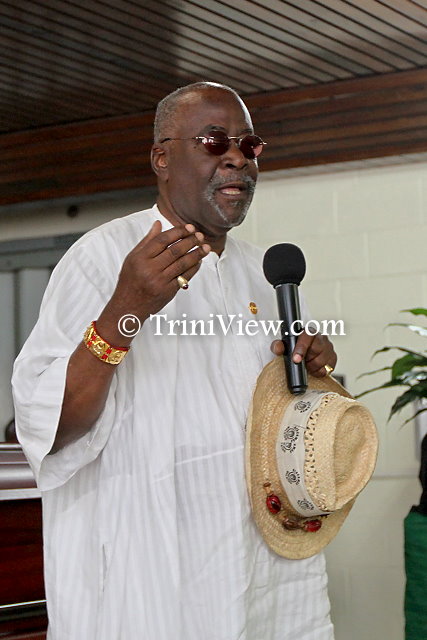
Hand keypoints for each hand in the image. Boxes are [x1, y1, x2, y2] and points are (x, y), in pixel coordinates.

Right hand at [97, 221, 209, 343]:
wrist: (128, 306)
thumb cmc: (129, 281)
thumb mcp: (132, 258)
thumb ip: (147, 241)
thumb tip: (158, 224)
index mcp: (140, 258)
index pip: (162, 240)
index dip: (178, 232)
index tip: (189, 227)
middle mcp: (150, 269)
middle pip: (175, 251)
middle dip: (190, 241)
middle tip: (200, 236)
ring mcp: (160, 281)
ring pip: (182, 264)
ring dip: (196, 254)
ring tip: (205, 247)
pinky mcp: (168, 291)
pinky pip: (184, 277)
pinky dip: (194, 268)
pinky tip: (199, 261)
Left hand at [270, 331, 336, 377]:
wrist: (305, 356)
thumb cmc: (295, 349)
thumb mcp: (285, 347)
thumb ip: (278, 346)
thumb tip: (277, 348)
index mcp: (309, 332)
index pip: (308, 336)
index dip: (302, 348)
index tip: (296, 359)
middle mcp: (321, 337)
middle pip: (316, 349)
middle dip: (307, 359)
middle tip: (301, 361)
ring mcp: (329, 347)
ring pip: (321, 361)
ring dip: (312, 366)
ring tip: (307, 365)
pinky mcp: (333, 358)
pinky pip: (327, 369)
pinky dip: (318, 372)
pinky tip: (314, 368)